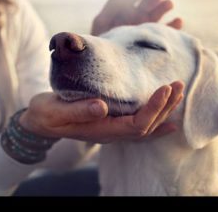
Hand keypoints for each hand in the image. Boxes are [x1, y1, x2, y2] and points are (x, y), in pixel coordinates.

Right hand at [19, 81, 183, 143]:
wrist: (39, 122)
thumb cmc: (45, 115)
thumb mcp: (55, 111)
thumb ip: (77, 111)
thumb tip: (102, 106)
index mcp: (100, 130)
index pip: (136, 125)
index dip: (153, 108)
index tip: (165, 88)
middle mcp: (110, 133)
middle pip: (147, 126)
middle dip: (165, 106)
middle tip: (178, 84)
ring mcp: (112, 129)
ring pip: (146, 126)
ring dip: (164, 110)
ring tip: (178, 93)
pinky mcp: (110, 122)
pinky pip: (139, 126)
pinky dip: (156, 122)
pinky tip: (169, 119)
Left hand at [91, 0, 182, 35]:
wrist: (108, 64)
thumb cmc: (102, 42)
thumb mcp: (103, 22)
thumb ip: (113, 3)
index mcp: (127, 6)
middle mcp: (140, 14)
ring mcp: (150, 26)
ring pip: (163, 10)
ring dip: (166, 4)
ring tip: (167, 4)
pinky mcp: (157, 39)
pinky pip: (170, 30)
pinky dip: (175, 25)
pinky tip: (177, 21)